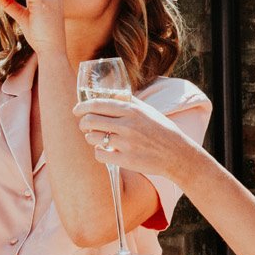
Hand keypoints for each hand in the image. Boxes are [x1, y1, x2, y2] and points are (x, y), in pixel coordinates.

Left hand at [73, 97, 200, 181]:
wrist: (177, 154)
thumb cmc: (162, 130)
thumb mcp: (147, 110)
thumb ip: (129, 101)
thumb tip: (110, 93)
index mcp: (131, 110)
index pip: (97, 104)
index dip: (82, 107)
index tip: (76, 110)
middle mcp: (127, 125)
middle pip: (90, 121)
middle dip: (83, 123)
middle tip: (85, 126)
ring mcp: (126, 143)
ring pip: (92, 138)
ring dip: (90, 138)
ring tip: (97, 139)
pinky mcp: (126, 160)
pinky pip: (100, 155)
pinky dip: (99, 153)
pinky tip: (105, 151)